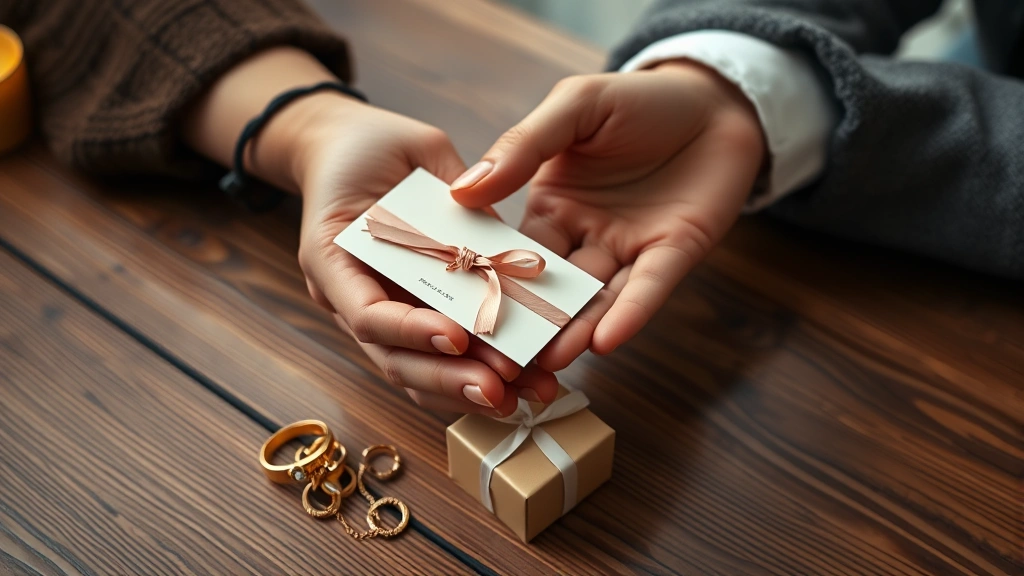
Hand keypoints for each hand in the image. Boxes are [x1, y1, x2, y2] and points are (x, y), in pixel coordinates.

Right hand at [294, 95, 560, 414]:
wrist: (345, 150)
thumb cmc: (372, 145)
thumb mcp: (414, 150)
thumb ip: (453, 194)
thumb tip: (502, 241)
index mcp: (333, 255)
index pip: (368, 312)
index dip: (412, 331)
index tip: (458, 339)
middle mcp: (347, 297)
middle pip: (392, 358)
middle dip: (449, 380)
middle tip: (502, 392)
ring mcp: (374, 312)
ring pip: (413, 371)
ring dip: (465, 390)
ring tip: (521, 398)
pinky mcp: (404, 314)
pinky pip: (432, 358)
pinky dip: (469, 374)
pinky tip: (515, 385)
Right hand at [451, 61, 765, 369]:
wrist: (715, 99)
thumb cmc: (638, 100)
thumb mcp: (574, 107)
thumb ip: (522, 146)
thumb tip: (461, 189)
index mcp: (550, 206)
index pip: (508, 250)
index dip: (485, 278)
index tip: (454, 310)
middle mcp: (584, 236)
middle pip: (547, 288)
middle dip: (526, 321)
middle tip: (499, 357)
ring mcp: (627, 250)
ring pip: (594, 299)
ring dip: (573, 331)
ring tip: (548, 361)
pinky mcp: (672, 255)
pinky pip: (646, 290)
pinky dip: (626, 314)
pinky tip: (605, 340)